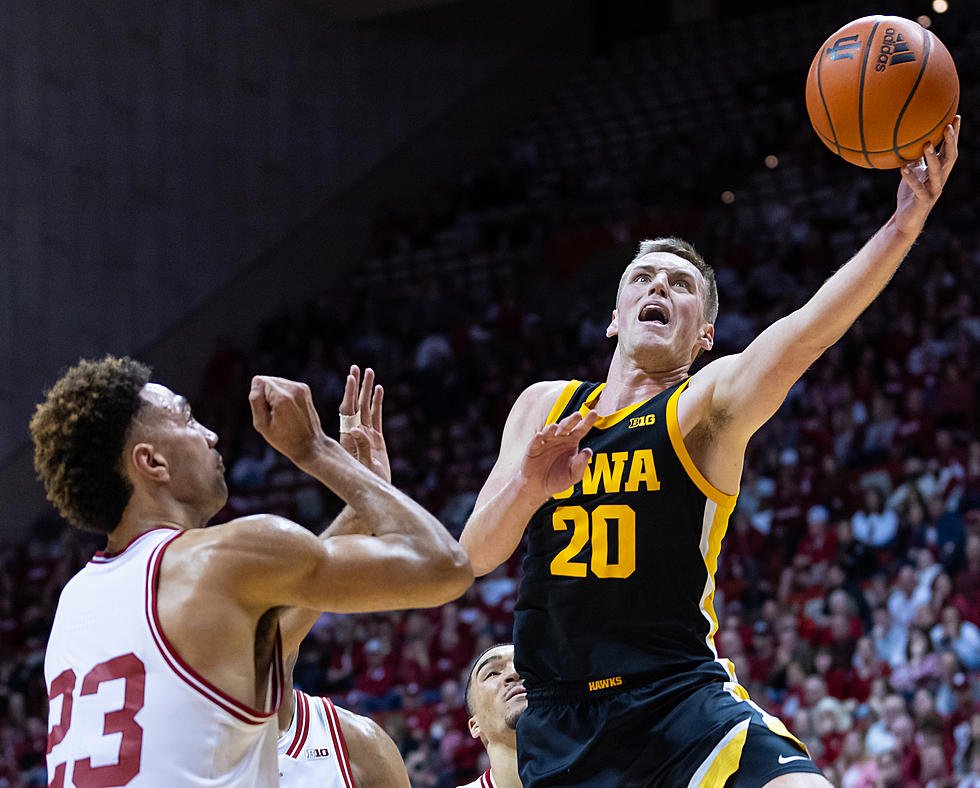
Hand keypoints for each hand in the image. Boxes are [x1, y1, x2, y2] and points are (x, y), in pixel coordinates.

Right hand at [249, 375, 327, 467]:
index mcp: (282, 397)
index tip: (267, 412)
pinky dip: (283, 395)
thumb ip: (255, 400)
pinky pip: (285, 385)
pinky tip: (289, 410)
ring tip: (283, 413)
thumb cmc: (284, 438)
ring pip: (276, 382)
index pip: (259, 381)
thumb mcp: (262, 424)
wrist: (310, 444)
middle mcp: (293, 388)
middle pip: (267, 380)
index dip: (259, 398)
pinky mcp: (305, 389)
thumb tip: (257, 382)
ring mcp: (301, 387)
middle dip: (266, 395)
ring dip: (275, 395)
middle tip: (275, 414)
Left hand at [338, 365, 390, 482]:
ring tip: (370, 373)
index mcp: (351, 436)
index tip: (350, 377)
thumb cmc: (368, 482)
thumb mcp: (366, 464)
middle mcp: (357, 433)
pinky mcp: (377, 439)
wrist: (375, 493)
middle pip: (356, 404)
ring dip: (368, 391)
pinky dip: (377, 403)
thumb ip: (363, 446)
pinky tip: (379, 390)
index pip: (349, 409)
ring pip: (367, 408)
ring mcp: (367, 435)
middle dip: (357, 386)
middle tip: (357, 367)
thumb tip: (356, 430)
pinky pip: (377, 417)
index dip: (349, 392)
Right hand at [519, 409, 598, 499]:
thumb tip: (588, 451)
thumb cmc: (559, 479)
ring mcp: (545, 442)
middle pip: (566, 427)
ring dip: (552, 429)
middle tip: (578, 415)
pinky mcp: (532, 449)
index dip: (587, 422)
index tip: (594, 413)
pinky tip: (539, 436)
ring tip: (555, 426)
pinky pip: (535, 443)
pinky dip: (537, 439)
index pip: (581, 429)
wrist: (540, 488)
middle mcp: (559, 438)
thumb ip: (581, 464)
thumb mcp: (573, 475)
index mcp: (572, 442)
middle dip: (571, 420)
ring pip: (549, 432)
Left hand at [894, 115, 959, 234]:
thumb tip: (907, 139)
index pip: (950, 149)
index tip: (955, 116)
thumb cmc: (910, 194)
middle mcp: (940, 179)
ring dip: (932, 158)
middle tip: (948, 126)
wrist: (906, 219)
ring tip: (927, 145)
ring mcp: (933, 190)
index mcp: (940, 171)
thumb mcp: (912, 172)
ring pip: (937, 173)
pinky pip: (918, 188)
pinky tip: (903, 169)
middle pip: (950, 157)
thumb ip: (914, 158)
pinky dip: (911, 178)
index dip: (954, 134)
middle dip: (951, 142)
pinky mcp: (923, 201)